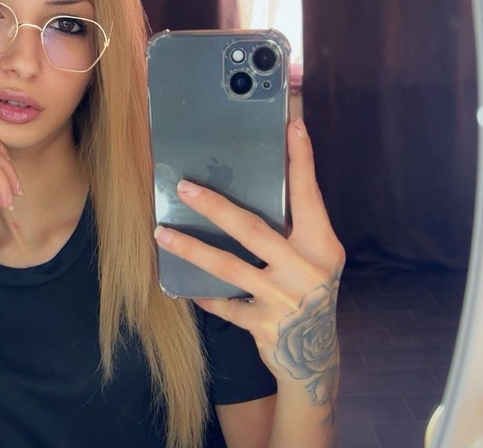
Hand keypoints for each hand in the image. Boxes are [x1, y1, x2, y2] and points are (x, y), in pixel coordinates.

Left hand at [153, 118, 344, 404]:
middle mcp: (305, 269)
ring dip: (192, 249)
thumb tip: (255, 187)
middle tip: (183, 187)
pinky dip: (205, 295)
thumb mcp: (313, 258)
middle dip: (216, 207)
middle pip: (254, 230)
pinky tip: (183, 287)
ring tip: (161, 233)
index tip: (292, 126)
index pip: (310, 196)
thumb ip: (293, 229)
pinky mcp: (262, 326)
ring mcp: (283, 299)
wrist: (315, 355)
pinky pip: (225, 306)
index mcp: (321, 245)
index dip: (301, 160)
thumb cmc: (310, 291)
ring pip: (230, 268)